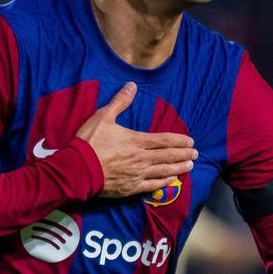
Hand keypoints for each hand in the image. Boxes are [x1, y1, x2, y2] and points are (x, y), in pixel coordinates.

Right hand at [74, 82, 197, 197]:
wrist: (77, 169)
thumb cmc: (89, 142)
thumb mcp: (103, 117)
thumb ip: (120, 102)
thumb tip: (132, 85)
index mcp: (136, 141)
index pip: (164, 140)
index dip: (179, 140)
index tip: (190, 141)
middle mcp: (141, 158)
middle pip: (168, 156)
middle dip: (183, 154)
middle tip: (195, 153)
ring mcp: (137, 174)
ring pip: (164, 171)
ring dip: (179, 168)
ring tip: (190, 166)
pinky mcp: (130, 187)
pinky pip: (152, 186)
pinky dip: (164, 183)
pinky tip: (172, 181)